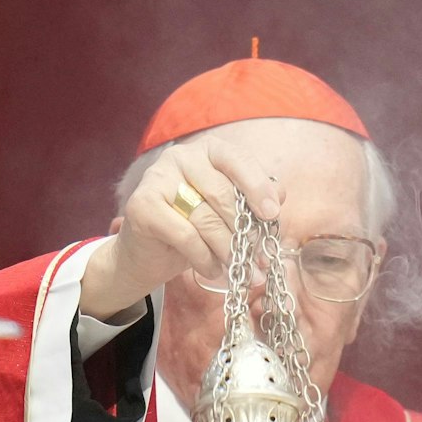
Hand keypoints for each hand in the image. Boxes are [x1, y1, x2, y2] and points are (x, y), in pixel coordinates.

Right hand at [79, 136, 281, 319]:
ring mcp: (157, 179)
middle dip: (244, 230)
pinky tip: (212, 270)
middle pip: (222, 194)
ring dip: (227, 250)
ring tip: (238, 269)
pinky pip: (185, 236)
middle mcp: (180, 157)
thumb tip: (279, 197)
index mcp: (207, 150)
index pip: (237, 160)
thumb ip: (253, 200)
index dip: (257, 187)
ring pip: (206, 219)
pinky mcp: (142, 206)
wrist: (149, 252)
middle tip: (258, 257)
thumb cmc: (196, 227)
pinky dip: (204, 259)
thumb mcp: (229, 212)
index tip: (272, 214)